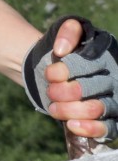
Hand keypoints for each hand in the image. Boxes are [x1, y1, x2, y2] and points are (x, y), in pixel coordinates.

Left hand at [23, 16, 117, 141]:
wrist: (54, 71)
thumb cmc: (62, 50)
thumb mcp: (64, 32)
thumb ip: (68, 31)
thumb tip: (62, 48)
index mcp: (106, 58)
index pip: (87, 65)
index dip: (65, 71)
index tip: (50, 74)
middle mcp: (113, 79)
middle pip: (92, 89)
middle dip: (64, 92)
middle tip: (50, 91)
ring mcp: (111, 100)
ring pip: (97, 109)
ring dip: (71, 110)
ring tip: (54, 108)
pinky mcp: (106, 119)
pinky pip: (107, 129)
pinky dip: (90, 128)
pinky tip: (72, 125)